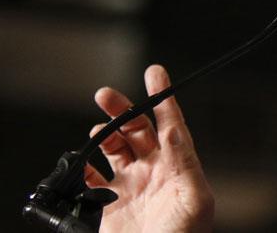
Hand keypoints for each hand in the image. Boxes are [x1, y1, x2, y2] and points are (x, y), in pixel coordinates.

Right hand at [85, 64, 213, 232]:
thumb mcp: (195, 199)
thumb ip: (185, 162)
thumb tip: (173, 130)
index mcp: (179, 167)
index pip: (172, 123)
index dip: (163, 96)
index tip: (155, 72)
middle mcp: (156, 173)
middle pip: (137, 131)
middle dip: (122, 110)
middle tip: (104, 95)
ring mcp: (133, 187)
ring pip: (115, 149)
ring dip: (104, 135)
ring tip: (96, 132)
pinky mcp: (111, 206)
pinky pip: (94, 179)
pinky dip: (84, 167)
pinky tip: (81, 163)